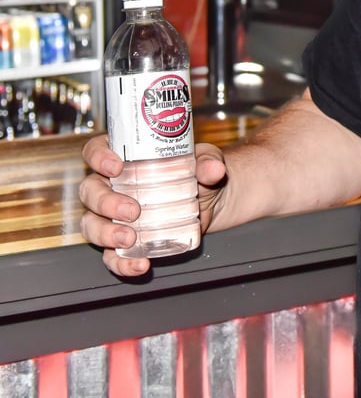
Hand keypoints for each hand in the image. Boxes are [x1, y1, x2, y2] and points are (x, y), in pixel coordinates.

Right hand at [79, 135, 227, 277]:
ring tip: (129, 239)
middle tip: (132, 210)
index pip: (96, 151)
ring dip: (105, 234)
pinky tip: (139, 264)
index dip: (98, 157)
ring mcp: (113, 216)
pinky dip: (121, 263)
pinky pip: (111, 256)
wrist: (211, 199)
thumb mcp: (205, 159)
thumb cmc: (198, 170)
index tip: (115, 167)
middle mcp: (111, 185)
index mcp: (124, 157)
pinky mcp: (123, 241)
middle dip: (105, 202)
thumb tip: (213, 169)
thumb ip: (208, 161)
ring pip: (92, 224)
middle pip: (90, 191)